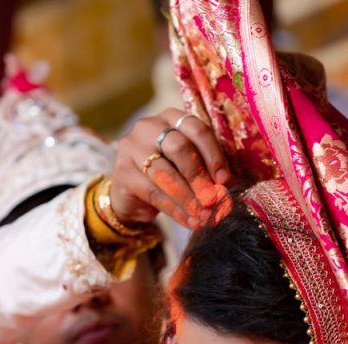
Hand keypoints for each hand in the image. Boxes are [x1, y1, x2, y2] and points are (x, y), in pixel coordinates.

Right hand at [111, 108, 231, 228]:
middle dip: (199, 176)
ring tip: (203, 215)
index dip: (213, 155)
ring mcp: (132, 148)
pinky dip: (175, 210)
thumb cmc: (167, 174)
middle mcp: (149, 127)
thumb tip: (225, 185)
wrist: (132, 195)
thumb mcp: (187, 165)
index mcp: (171, 118)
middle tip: (212, 199)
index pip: (197, 129)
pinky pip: (153, 193)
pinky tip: (189, 221)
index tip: (224, 180)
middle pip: (180, 148)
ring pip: (165, 173)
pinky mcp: (122, 172)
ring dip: (188, 198)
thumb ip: (206, 168)